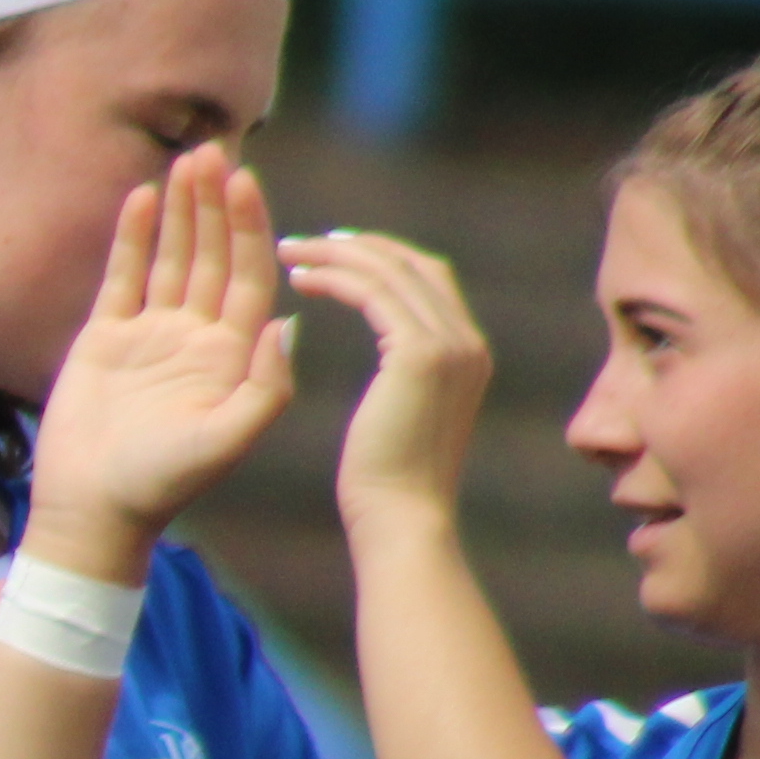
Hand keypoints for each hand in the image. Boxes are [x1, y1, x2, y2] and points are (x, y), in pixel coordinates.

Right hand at [22, 146, 292, 567]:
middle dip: (214, 205)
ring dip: (179, 211)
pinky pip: (123, 277)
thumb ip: (265, 383)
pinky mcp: (104, 338)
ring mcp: (149, 335)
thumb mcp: (230, 437)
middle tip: (214, 152)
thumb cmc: (164, 482)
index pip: (248, 276)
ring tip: (184, 161)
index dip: (249, 228)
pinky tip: (140, 199)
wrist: (96, 509)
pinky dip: (132, 238)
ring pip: (171, 258)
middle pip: (211, 256)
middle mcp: (195, 337)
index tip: (246, 182)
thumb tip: (287, 320)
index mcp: (232, 356)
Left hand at [282, 227, 496, 534]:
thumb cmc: (389, 478)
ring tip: (289, 253)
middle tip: (305, 243)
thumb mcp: (409, 412)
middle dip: (358, 246)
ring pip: (390, 271)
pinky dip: (333, 276)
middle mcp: (469, 342)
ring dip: (336, 254)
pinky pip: (370, 293)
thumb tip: (394, 358)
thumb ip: (410, 376)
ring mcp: (451, 345)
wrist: (402, 515)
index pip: (431, 279)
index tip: (335, 250)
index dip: (383, 257)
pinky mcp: (420, 355)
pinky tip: (297, 280)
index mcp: (470, 353)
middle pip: (415, 264)